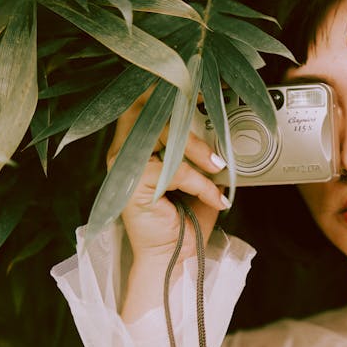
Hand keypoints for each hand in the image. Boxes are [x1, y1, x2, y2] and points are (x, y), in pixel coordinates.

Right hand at [109, 89, 229, 268]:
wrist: (176, 258)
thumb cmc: (185, 220)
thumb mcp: (199, 176)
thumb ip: (201, 150)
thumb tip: (221, 129)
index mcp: (136, 143)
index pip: (145, 102)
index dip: (170, 89)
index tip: (200, 88)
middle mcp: (125, 151)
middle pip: (152, 110)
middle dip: (189, 118)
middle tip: (215, 131)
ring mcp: (126, 166)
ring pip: (165, 136)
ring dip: (198, 151)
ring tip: (218, 167)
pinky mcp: (134, 184)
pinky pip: (175, 170)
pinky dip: (201, 183)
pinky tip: (213, 198)